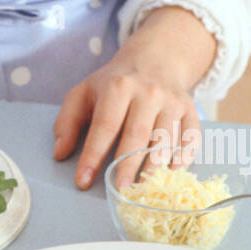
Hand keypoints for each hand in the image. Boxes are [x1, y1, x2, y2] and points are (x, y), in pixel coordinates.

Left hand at [53, 8, 216, 188]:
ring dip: (154, 166)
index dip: (93, 155)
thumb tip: (60, 153)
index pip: (104, 126)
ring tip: (143, 188)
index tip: (83, 180)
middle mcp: (147, 92)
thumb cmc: (114, 83)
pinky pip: (190, 137)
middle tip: (119, 190)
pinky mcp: (189, 109)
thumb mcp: (84, 93)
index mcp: (117, 86)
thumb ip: (68, 122)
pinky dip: (183, 157)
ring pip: (165, 139)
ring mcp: (171, 101)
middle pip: (138, 135)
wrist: (155, 59)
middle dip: (127, 166)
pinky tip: (172, 172)